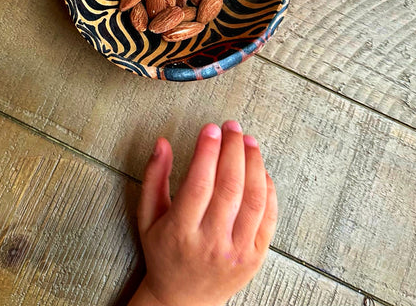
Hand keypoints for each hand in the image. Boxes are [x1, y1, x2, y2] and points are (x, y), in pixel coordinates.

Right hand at [129, 122, 276, 305]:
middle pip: (229, 186)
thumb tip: (163, 143)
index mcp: (180, 232)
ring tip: (248, 141)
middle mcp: (211, 242)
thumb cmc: (164, 253)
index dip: (207, 152)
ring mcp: (237, 251)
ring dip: (254, 163)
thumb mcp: (148, 217)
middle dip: (233, 149)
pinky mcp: (255, 256)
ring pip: (252, 199)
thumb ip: (153, 177)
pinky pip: (268, 216)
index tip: (210, 129)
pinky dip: (268, 189)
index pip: (199, 184)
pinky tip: (260, 169)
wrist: (183, 300)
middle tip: (231, 127)